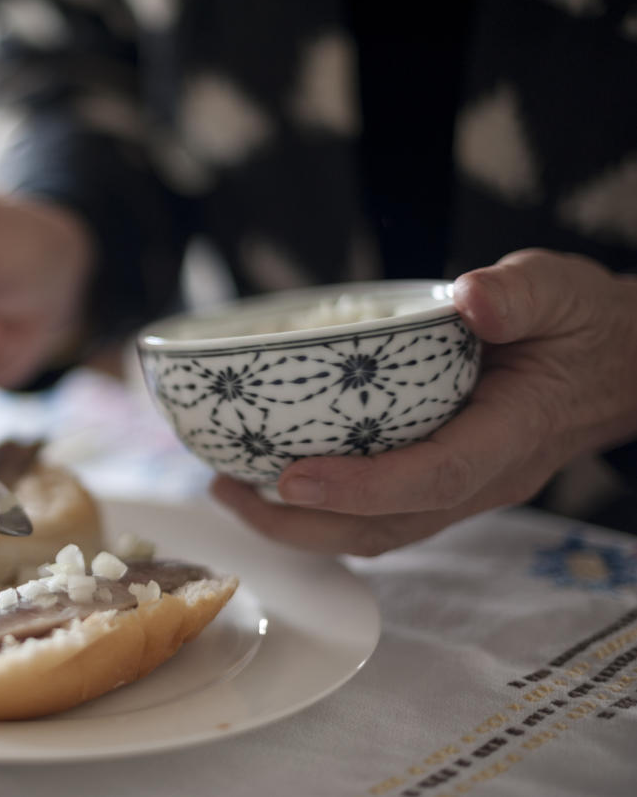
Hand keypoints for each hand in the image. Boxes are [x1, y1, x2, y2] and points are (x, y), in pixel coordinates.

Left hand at [209, 249, 636, 555]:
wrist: (616, 365)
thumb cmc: (581, 324)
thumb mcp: (559, 289)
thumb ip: (519, 293)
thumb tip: (470, 298)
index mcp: (513, 434)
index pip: (434, 475)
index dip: (361, 486)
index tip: (291, 478)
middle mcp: (484, 478)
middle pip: (388, 527)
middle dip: (301, 524)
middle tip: (226, 491)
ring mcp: (463, 489)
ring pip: (378, 532)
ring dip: (301, 526)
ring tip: (230, 492)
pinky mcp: (443, 482)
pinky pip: (381, 515)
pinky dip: (324, 510)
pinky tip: (275, 481)